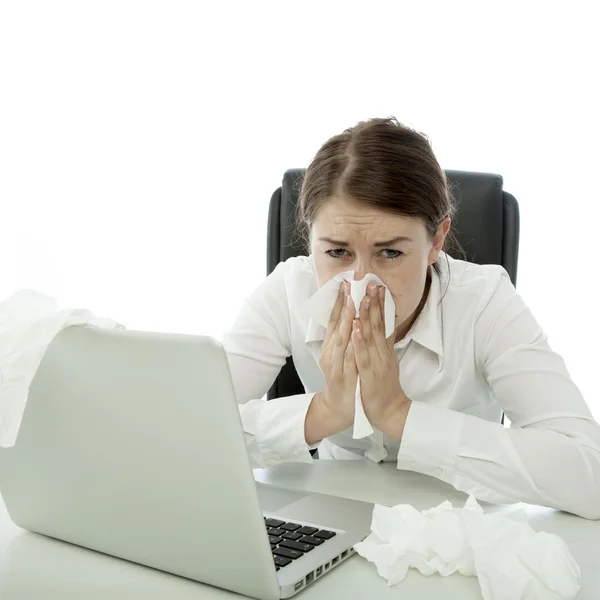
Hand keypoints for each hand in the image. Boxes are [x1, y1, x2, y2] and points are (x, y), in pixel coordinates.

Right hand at [319, 281, 358, 427]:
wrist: (341, 408)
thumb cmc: (346, 380)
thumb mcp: (346, 355)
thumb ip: (348, 337)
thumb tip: (355, 316)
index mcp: (332, 346)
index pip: (336, 319)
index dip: (341, 301)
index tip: (347, 283)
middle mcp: (331, 353)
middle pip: (337, 325)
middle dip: (344, 304)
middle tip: (349, 285)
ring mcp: (335, 364)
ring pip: (341, 338)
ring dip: (347, 319)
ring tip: (353, 301)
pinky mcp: (342, 376)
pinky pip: (348, 358)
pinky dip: (351, 344)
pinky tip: (355, 331)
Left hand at [351, 282, 410, 438]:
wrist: (391, 412)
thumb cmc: (385, 386)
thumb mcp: (388, 361)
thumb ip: (385, 343)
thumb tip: (385, 324)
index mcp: (386, 349)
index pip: (384, 323)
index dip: (381, 304)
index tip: (377, 286)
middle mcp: (383, 353)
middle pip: (379, 325)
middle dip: (374, 303)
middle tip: (371, 283)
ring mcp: (377, 363)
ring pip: (372, 336)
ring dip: (367, 317)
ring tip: (363, 299)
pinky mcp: (370, 375)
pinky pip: (363, 356)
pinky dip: (359, 341)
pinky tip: (355, 328)